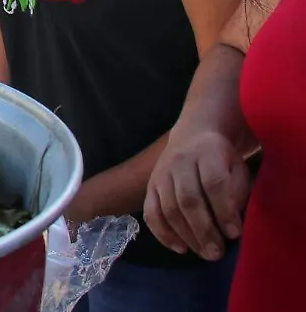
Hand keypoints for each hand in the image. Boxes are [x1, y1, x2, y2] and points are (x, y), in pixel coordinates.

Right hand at [144, 126, 248, 259]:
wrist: (193, 134)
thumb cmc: (222, 157)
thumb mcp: (238, 166)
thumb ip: (237, 191)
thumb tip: (230, 224)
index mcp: (206, 153)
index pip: (213, 183)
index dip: (223, 211)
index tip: (235, 234)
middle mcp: (179, 162)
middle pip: (188, 199)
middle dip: (203, 230)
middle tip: (217, 253)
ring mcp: (161, 174)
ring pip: (168, 209)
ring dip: (186, 236)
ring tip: (204, 253)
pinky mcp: (150, 186)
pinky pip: (151, 213)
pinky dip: (163, 234)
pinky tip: (180, 248)